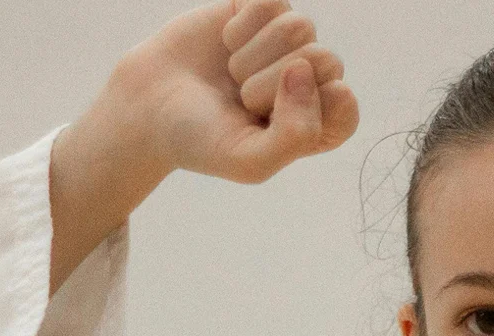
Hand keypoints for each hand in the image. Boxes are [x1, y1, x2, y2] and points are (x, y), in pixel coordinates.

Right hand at [122, 0, 359, 184]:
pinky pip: (271, 2)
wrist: (149, 105)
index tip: (269, 118)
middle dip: (272, 81)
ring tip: (233, 74)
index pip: (344, 106)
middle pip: (325, 60)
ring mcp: (287, 45)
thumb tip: (304, 71)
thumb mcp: (250, 161)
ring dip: (254, 54)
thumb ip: (295, 136)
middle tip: (242, 99)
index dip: (306, 108)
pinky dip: (241, 25)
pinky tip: (227, 44)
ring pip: (299, 27)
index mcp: (317, 126)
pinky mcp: (261, 11)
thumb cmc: (203, 140)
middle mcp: (309, 83)